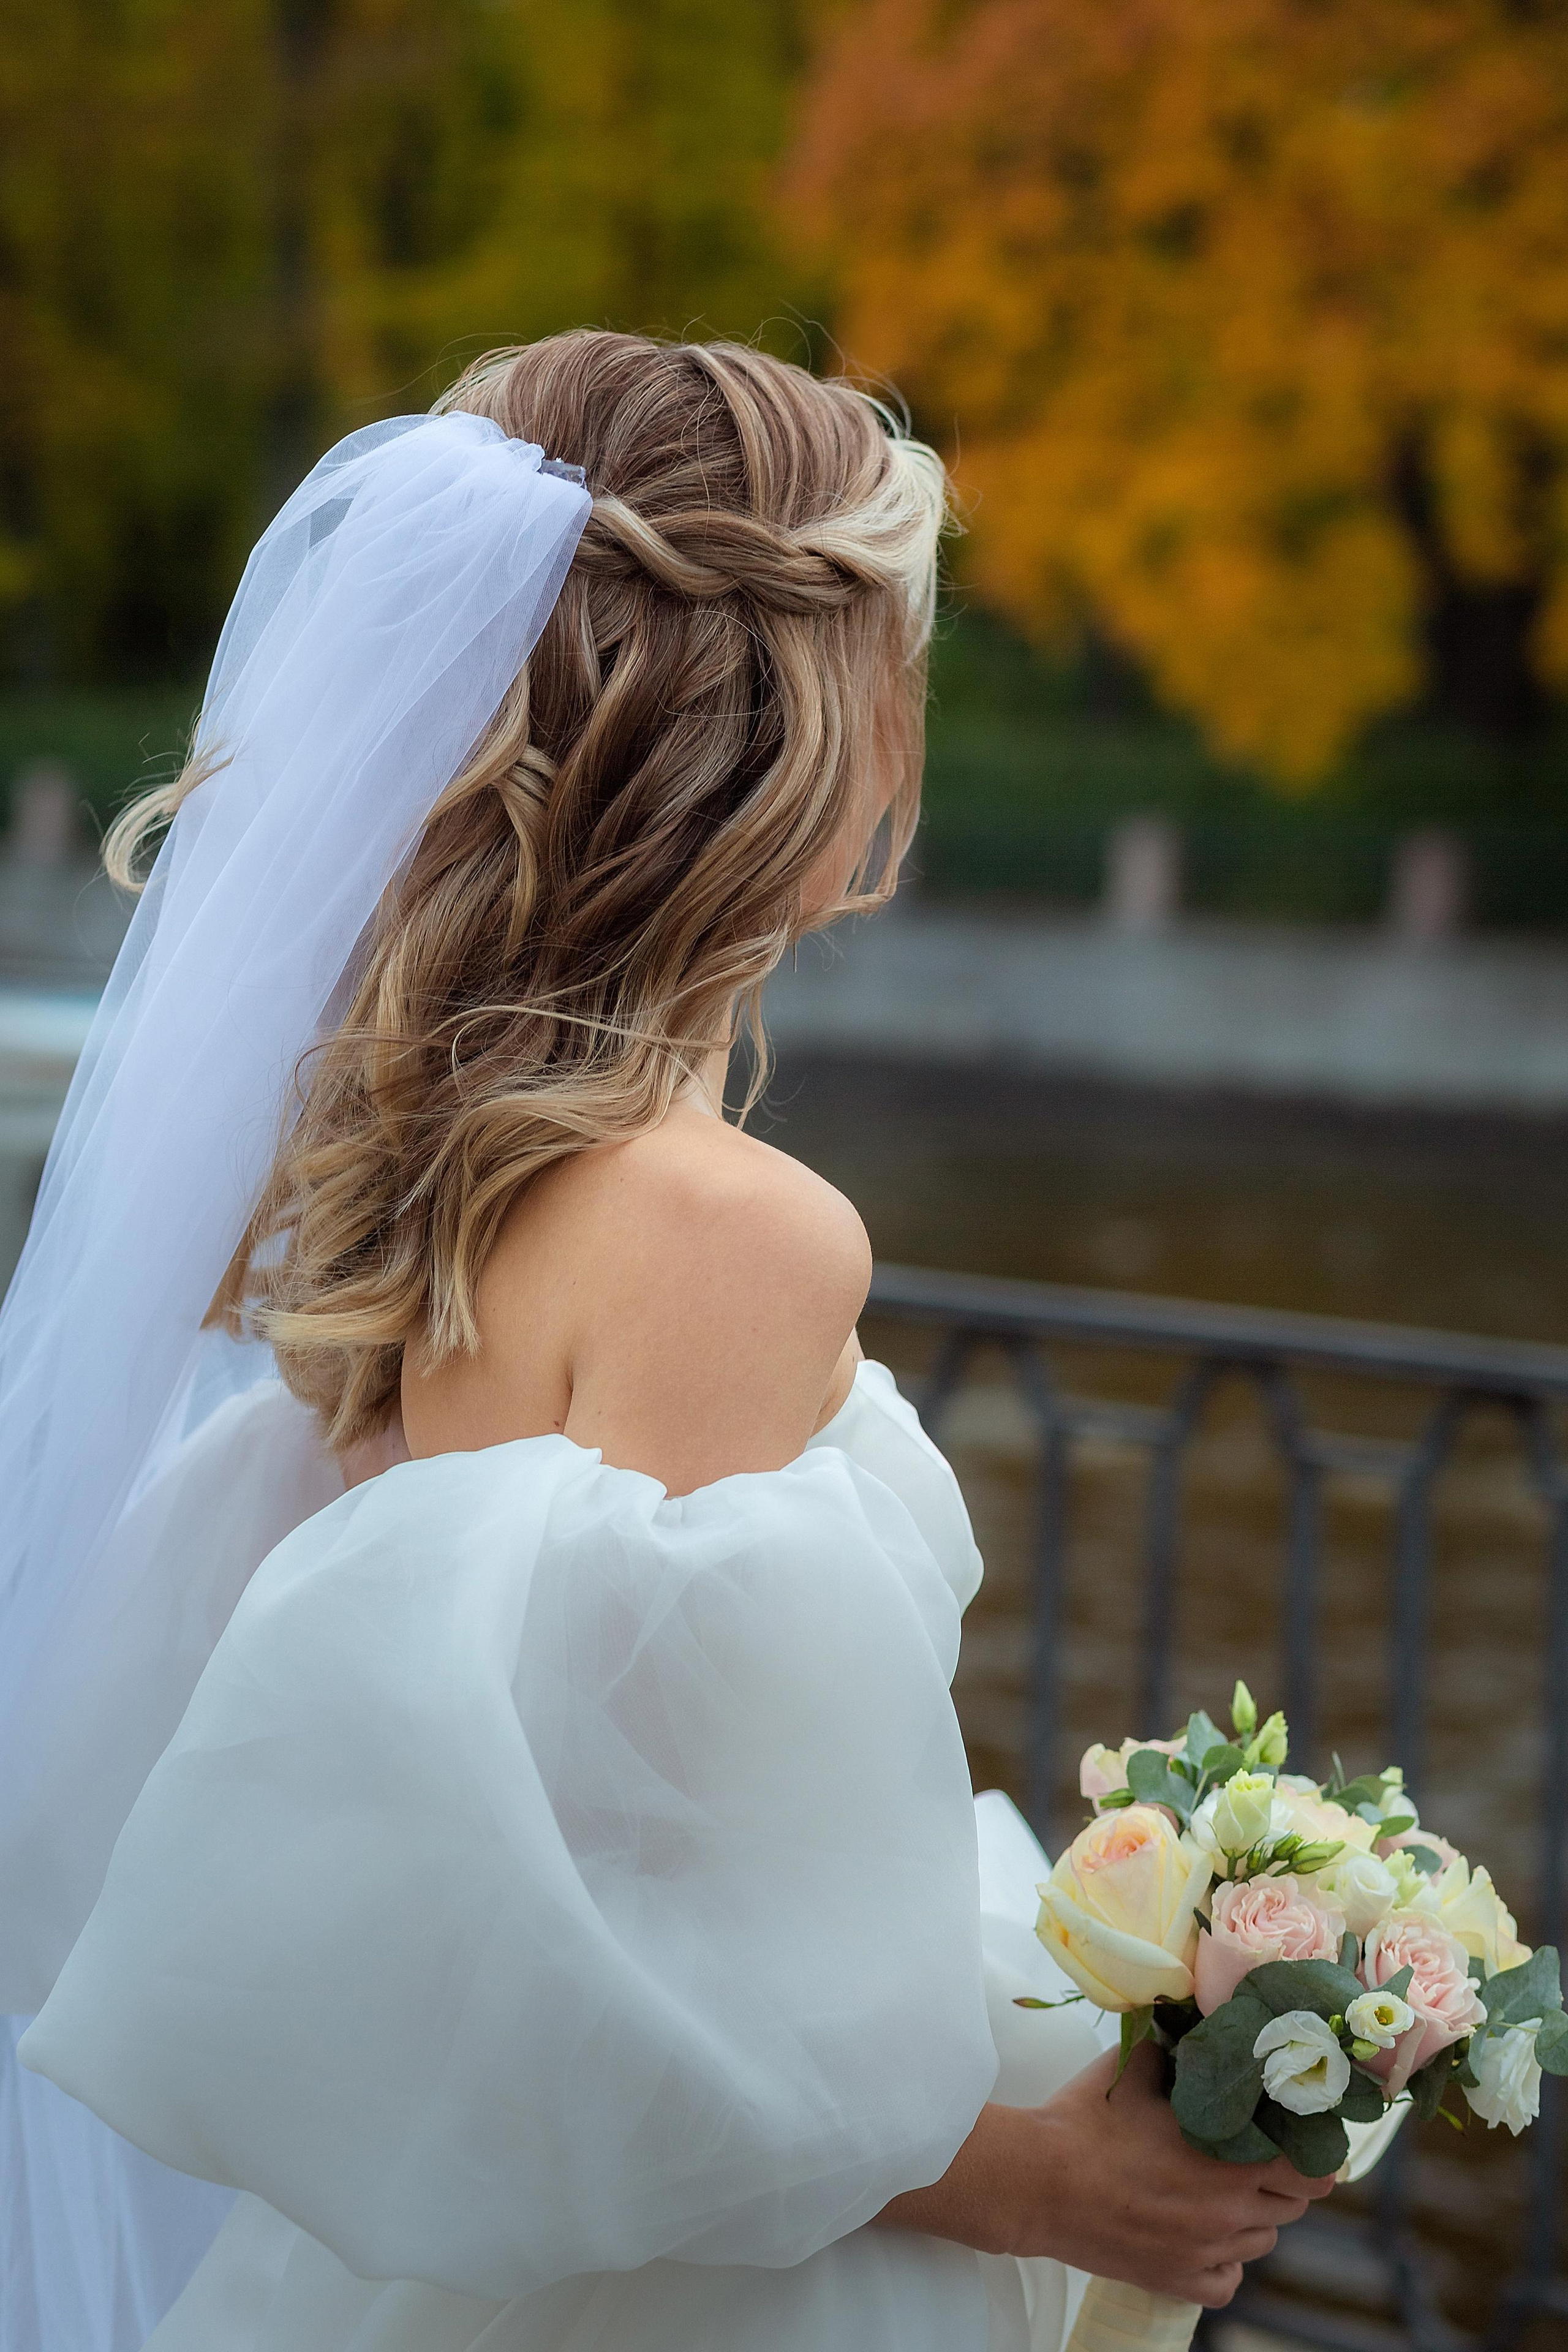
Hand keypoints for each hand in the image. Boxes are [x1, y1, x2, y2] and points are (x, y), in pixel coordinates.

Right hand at [875, 2042, 1332, 2307]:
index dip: (1311, 2151)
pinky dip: (1223, 2261)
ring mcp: (1205, 2254)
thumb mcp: (1137, 2069)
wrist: (1036, 2182)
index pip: (1313, 2172)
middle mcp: (1229, 2214)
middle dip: (1279, 2177)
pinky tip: (1201, 2235)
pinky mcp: (1178, 2282)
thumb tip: (1200, 2030)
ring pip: (1261, 2241)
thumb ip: (1180, 2053)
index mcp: (1229, 2161)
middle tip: (1251, 2153)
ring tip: (1216, 2189)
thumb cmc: (1086, 2121)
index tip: (1297, 2136)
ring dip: (1251, 2215)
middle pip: (1291, 2206)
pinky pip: (1227, 2281)